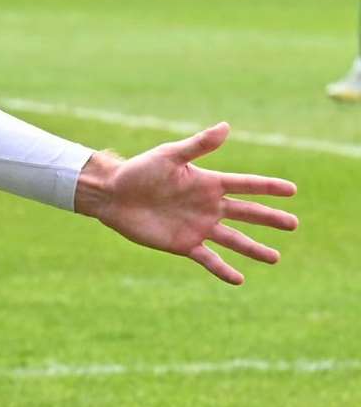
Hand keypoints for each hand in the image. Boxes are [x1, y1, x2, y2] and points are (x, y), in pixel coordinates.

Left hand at [74, 123, 296, 284]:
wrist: (112, 195)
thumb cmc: (139, 171)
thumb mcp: (169, 156)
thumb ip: (199, 145)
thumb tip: (226, 126)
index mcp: (208, 183)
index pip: (246, 185)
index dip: (268, 187)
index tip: (292, 189)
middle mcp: (208, 206)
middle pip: (247, 214)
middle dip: (271, 219)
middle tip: (294, 224)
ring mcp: (198, 226)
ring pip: (234, 239)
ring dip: (255, 249)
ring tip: (276, 259)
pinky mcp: (184, 244)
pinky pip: (209, 259)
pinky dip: (224, 270)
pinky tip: (239, 279)